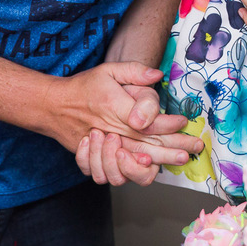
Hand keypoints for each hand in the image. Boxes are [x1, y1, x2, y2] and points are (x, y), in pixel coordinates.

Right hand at [69, 79, 203, 186]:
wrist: (53, 106)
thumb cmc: (84, 87)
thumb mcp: (109, 70)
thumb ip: (134, 72)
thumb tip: (157, 75)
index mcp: (114, 109)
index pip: (148, 121)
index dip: (170, 125)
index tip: (185, 122)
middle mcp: (109, 131)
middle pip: (147, 146)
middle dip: (174, 148)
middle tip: (193, 147)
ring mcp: (102, 148)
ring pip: (131, 165)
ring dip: (155, 164)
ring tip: (176, 159)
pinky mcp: (95, 159)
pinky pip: (113, 174)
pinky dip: (130, 173)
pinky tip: (148, 167)